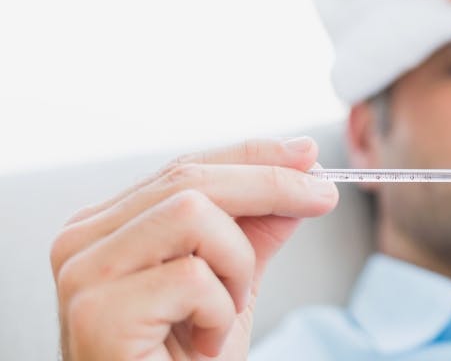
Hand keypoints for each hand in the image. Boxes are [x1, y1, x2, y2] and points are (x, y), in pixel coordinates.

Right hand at [50, 137, 338, 359]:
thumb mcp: (232, 286)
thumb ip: (255, 230)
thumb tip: (301, 171)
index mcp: (106, 228)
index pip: (184, 169)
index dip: (251, 156)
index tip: (307, 153)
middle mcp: (81, 242)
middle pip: (189, 180)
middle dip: (271, 185)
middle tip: (324, 197)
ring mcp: (83, 276)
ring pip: (193, 215)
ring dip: (236, 264)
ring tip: (227, 310)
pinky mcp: (97, 314)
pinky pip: (193, 278)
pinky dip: (220, 312)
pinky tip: (204, 342)